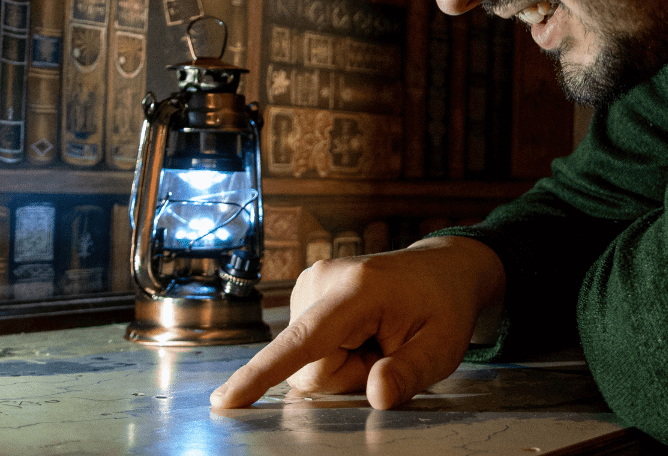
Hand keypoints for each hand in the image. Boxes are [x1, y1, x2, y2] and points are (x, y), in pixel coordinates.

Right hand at [209, 236, 504, 408]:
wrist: (440, 269)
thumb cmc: (443, 307)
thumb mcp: (443, 346)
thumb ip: (411, 372)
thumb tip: (377, 395)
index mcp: (358, 290)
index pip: (305, 339)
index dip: (264, 373)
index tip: (224, 399)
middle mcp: (323, 280)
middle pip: (309, 368)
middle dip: (347, 376)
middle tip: (384, 351)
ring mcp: (309, 284)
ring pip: (305, 363)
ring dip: (341, 365)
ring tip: (375, 339)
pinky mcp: (304, 295)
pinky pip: (305, 350)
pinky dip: (333, 352)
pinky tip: (360, 334)